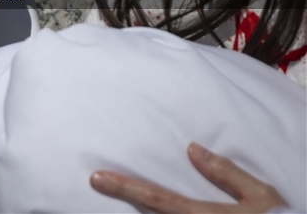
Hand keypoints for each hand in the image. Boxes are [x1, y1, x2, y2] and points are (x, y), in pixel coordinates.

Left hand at [90, 142, 289, 212]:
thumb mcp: (260, 196)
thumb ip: (226, 173)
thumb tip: (192, 149)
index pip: (156, 199)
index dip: (125, 188)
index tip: (96, 178)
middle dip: (123, 202)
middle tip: (96, 183)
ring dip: (137, 212)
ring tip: (115, 190)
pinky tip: (143, 209)